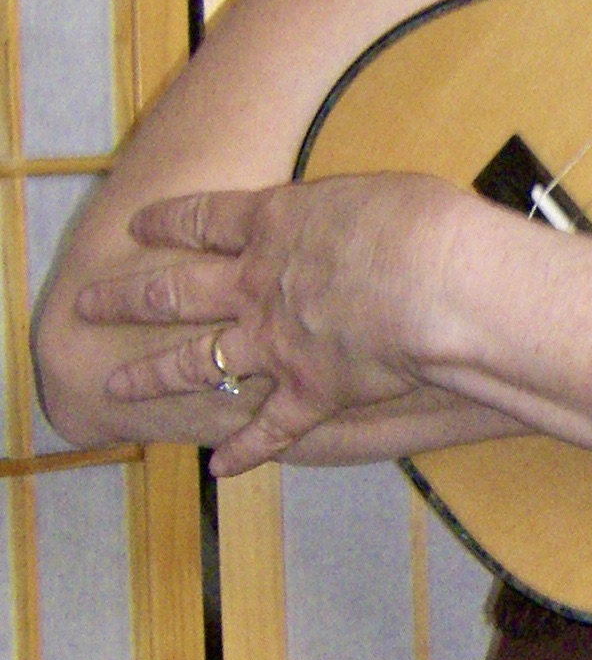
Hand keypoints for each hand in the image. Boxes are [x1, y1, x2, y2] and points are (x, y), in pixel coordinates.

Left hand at [75, 173, 470, 476]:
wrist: (436, 285)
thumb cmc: (421, 222)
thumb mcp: (376, 191)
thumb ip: (345, 213)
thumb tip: (357, 222)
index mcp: (274, 223)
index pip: (202, 219)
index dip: (165, 221)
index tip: (135, 226)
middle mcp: (256, 285)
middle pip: (173, 292)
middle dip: (125, 300)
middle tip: (86, 305)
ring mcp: (274, 344)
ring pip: (194, 364)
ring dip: (150, 378)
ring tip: (116, 388)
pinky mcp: (307, 393)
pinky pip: (266, 430)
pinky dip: (242, 452)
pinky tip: (219, 468)